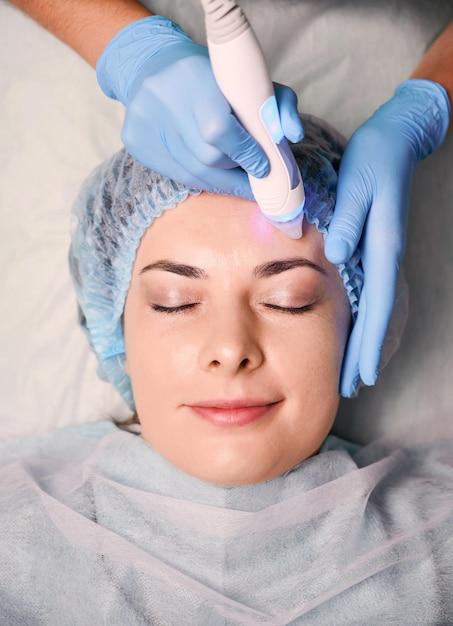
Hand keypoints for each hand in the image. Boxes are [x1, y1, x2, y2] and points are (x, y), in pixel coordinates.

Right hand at [96, 16, 302, 196]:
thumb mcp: (247, 82)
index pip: (219, 131)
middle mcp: (162, 99)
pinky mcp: (135, 142)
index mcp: (193, 78)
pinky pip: (176, 175)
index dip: (245, 155)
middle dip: (236, 172)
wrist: (153, 66)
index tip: (263, 168)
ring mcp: (144, 122)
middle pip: (208, 158)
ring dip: (221, 182)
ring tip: (238, 182)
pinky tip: (212, 174)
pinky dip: (201, 179)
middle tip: (254, 177)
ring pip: (192, 173)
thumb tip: (291, 136)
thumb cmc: (209, 78)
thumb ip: (278, 105)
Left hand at [325, 79, 450, 396]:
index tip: (361, 377)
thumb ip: (349, 221)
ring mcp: (379, 254)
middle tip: (353, 388)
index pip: (375, 309)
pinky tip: (352, 329)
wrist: (394, 139)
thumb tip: (339, 256)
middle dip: (364, 354)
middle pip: (375, 317)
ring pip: (372, 309)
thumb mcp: (359, 185)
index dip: (367, 345)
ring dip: (362, 341)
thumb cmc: (375, 159)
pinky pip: (368, 293)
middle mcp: (383, 257)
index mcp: (380, 248)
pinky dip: (361, 318)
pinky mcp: (372, 246)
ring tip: (353, 370)